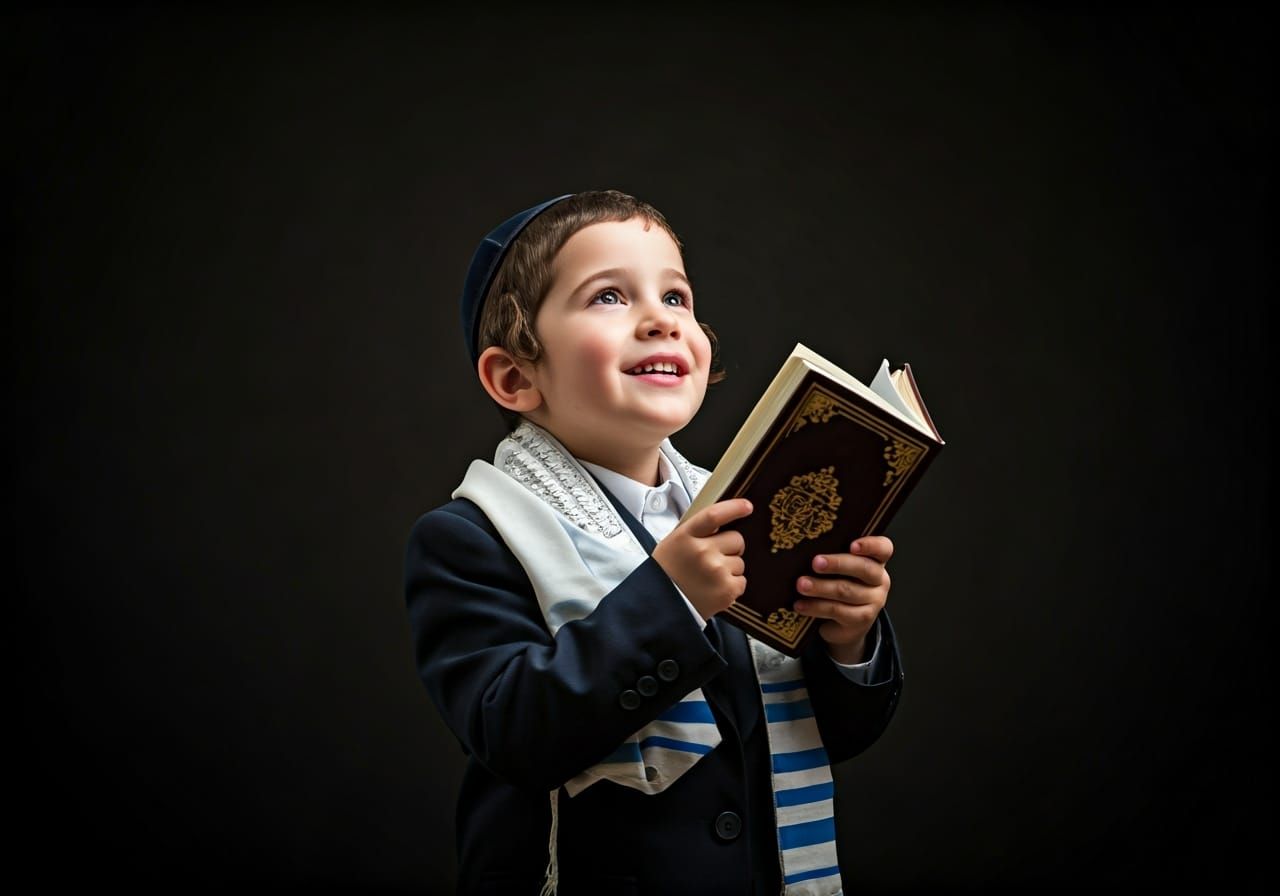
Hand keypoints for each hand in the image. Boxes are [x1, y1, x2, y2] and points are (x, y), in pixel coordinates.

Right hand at [652, 499, 752, 620]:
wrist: (659, 607)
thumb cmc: (666, 575)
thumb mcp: (673, 544)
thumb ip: (696, 532)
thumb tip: (721, 523)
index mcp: (686, 536)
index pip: (715, 515)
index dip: (734, 508)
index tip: (747, 506)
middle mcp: (702, 551)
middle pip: (736, 539)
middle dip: (731, 547)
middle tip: (715, 558)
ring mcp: (716, 571)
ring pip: (740, 562)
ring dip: (730, 568)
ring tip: (710, 578)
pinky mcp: (727, 590)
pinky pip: (742, 580)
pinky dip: (732, 585)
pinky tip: (715, 589)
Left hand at [794, 536, 892, 664]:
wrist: (842, 623)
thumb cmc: (837, 584)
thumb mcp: (838, 569)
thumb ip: (832, 556)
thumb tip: (804, 549)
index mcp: (876, 561)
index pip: (883, 548)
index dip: (870, 545)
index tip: (852, 545)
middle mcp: (879, 580)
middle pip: (864, 568)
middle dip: (837, 564)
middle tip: (815, 563)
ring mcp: (874, 601)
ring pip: (847, 591)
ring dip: (821, 587)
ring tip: (801, 585)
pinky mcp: (862, 620)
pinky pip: (838, 611)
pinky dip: (816, 607)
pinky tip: (801, 605)